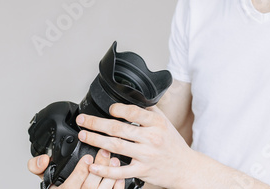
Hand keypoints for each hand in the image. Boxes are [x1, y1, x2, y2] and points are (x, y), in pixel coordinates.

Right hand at [27, 150, 125, 188]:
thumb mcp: (45, 180)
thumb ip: (38, 167)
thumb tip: (43, 159)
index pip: (72, 184)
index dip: (81, 170)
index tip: (88, 157)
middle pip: (89, 186)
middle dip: (99, 168)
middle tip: (104, 152)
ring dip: (110, 176)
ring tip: (114, 160)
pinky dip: (117, 187)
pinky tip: (120, 176)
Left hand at [76, 103, 194, 188]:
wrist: (186, 168)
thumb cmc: (173, 144)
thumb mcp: (165, 121)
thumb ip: (148, 110)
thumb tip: (131, 98)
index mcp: (157, 123)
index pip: (133, 112)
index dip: (117, 109)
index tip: (108, 109)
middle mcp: (151, 138)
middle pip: (119, 129)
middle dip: (96, 123)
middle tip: (83, 120)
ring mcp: (146, 156)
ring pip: (116, 146)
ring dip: (96, 140)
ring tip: (83, 135)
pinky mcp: (143, 171)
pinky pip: (121, 171)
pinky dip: (105, 169)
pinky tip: (93, 165)